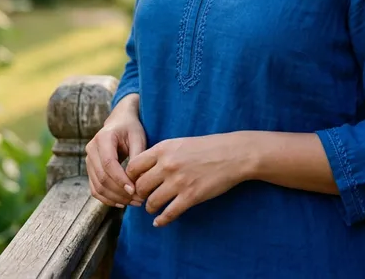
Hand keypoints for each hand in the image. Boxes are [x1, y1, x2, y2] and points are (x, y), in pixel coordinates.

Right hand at [85, 96, 146, 208]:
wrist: (120, 122)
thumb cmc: (131, 128)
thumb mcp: (138, 137)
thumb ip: (137, 156)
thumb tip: (137, 180)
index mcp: (103, 138)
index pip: (109, 163)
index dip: (120, 179)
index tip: (134, 190)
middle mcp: (91, 149)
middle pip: (102, 177)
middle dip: (120, 192)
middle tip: (138, 199)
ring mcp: (88, 160)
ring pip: (98, 186)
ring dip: (115, 198)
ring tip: (134, 202)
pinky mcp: (90, 169)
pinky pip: (95, 189)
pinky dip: (107, 198)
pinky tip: (122, 203)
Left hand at [125, 132, 248, 226]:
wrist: (233, 154)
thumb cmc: (207, 147)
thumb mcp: (180, 143)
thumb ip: (161, 154)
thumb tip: (144, 169)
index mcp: (163, 149)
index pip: (133, 167)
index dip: (131, 178)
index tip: (135, 183)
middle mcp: (167, 165)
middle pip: (139, 187)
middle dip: (140, 195)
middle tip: (143, 197)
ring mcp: (178, 182)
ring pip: (151, 202)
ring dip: (150, 208)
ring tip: (153, 208)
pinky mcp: (190, 197)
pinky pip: (168, 214)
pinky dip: (161, 220)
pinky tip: (160, 221)